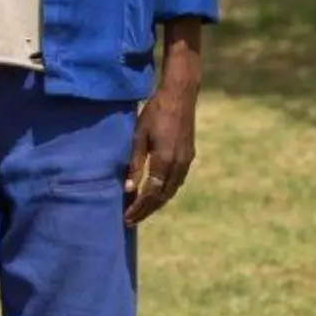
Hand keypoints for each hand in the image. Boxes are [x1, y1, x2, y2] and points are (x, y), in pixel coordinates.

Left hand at [124, 20, 201, 225]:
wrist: (181, 95)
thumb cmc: (155, 112)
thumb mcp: (139, 136)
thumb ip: (135, 163)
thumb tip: (128, 188)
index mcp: (164, 160)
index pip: (150, 193)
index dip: (138, 207)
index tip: (126, 217)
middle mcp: (178, 165)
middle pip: (162, 197)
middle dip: (146, 210)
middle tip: (131, 220)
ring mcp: (186, 161)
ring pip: (171, 191)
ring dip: (156, 203)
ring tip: (142, 210)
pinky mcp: (189, 156)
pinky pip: (177, 182)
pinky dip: (165, 192)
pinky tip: (156, 193)